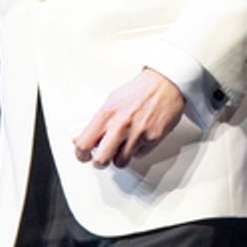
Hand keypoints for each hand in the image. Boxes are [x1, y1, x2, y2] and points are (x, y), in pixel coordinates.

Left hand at [72, 69, 186, 167]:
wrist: (165, 84)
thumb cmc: (140, 90)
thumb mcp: (112, 100)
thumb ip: (99, 120)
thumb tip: (85, 136)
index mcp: (107, 114)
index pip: (84, 143)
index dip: (81, 154)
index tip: (84, 155)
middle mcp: (120, 125)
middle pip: (101, 160)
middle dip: (99, 162)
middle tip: (101, 158)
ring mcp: (137, 134)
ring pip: (120, 162)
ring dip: (119, 157)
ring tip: (121, 148)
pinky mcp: (152, 139)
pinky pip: (138, 155)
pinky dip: (136, 151)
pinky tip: (137, 140)